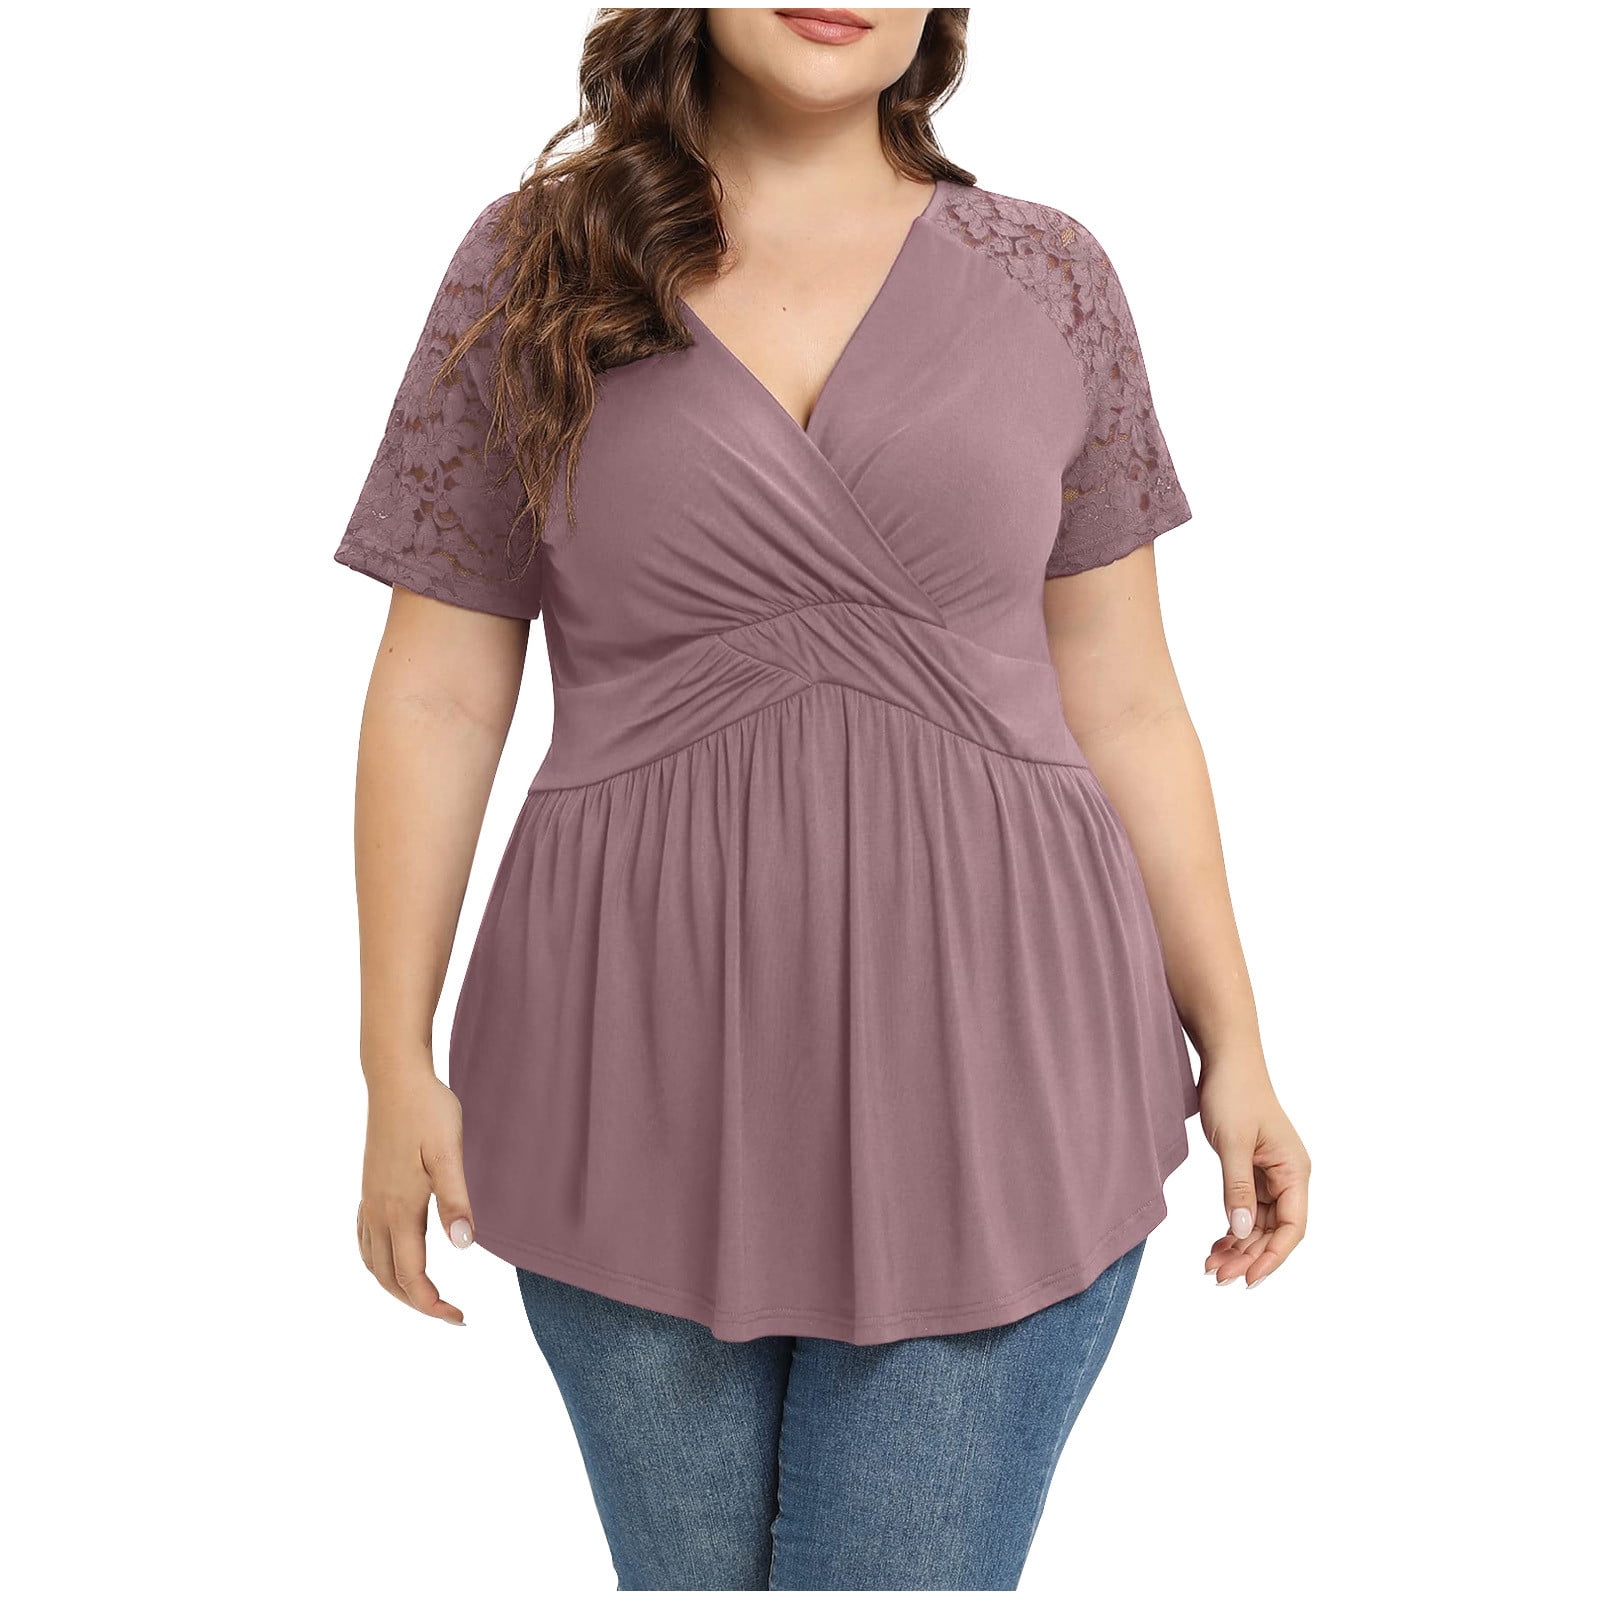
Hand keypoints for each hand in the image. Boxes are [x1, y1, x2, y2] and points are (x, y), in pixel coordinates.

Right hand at [357, 1063, 475, 1323]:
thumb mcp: (450, 1152)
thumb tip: (463, 1246)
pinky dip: (377, 1261)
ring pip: (372, 1261)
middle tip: (450, 1313)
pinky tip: (393, 1257)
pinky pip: (365, 1239)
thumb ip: (455, 1199)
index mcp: (399, 1208)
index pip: (410, 1276)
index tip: (459, 1317)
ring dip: (394, 1286)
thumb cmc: (428, 1110)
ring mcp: (370, 1198)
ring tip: (425, 1295)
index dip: (432, 1305)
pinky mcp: (369, 1186)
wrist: (395, 1077)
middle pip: (387, 1277)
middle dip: (415, 1303)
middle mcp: (378, 1210)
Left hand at [1198, 1062, 1309, 1287]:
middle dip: (1249, 1256)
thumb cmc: (1234, 1092)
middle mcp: (1289, 1176)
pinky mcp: (1253, 1170)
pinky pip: (1248, 1208)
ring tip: (1211, 1266)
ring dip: (1239, 1246)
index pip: (1292, 1228)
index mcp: (1295, 1170)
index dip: (1273, 1257)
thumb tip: (1243, 1231)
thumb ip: (1238, 1188)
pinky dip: (1233, 1227)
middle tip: (1218, 1276)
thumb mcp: (1233, 1143)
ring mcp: (1271, 1174)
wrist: (1226, 1059)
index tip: (1248, 1278)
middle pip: (1275, 1231)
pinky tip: (1216, 1244)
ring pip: (1260, 1223)